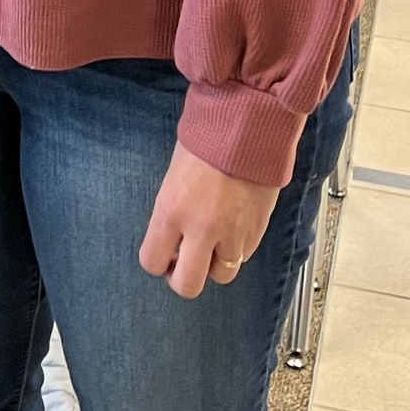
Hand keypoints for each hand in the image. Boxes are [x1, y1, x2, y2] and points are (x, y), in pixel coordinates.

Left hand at [138, 142, 280, 297]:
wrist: (249, 125)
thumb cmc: (209, 140)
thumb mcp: (174, 176)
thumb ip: (171, 213)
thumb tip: (172, 239)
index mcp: (171, 211)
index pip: (152, 262)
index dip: (157, 262)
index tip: (163, 254)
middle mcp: (201, 229)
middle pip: (187, 286)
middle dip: (183, 278)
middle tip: (185, 263)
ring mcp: (232, 233)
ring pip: (221, 275)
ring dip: (214, 263)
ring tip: (213, 241)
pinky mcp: (258, 231)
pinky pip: (244, 256)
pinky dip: (237, 249)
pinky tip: (233, 227)